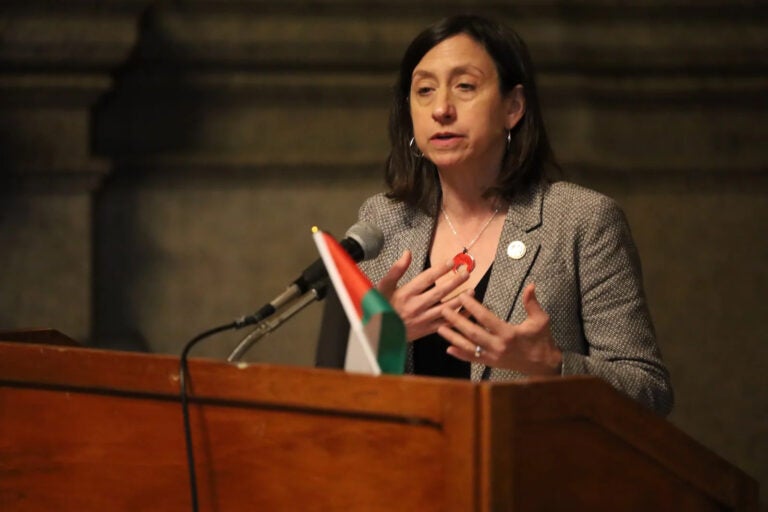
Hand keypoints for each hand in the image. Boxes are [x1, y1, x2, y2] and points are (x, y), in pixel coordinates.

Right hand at [378, 250, 471, 340]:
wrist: (377, 332)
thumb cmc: (380, 307)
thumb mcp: (383, 286)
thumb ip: (396, 269)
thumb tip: (408, 253)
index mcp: (406, 294)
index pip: (426, 278)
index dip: (440, 269)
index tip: (451, 262)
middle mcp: (416, 306)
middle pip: (440, 292)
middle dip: (455, 281)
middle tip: (466, 273)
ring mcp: (422, 319)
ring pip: (445, 309)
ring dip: (460, 300)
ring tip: (471, 291)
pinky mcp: (426, 330)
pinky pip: (445, 324)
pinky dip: (457, 318)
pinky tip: (467, 311)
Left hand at [438, 283, 562, 375]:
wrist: (544, 365)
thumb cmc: (542, 340)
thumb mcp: (541, 320)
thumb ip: (532, 303)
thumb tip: (531, 285)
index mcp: (509, 334)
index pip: (486, 318)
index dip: (473, 307)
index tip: (463, 296)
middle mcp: (498, 346)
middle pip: (473, 333)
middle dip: (457, 321)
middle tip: (444, 310)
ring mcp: (493, 357)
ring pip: (469, 347)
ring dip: (453, 338)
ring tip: (440, 328)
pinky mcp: (491, 364)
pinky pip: (473, 359)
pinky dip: (460, 354)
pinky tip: (449, 349)